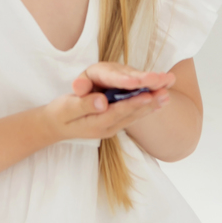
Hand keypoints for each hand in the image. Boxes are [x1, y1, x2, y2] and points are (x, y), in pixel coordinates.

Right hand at [44, 63, 175, 144]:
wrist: (55, 127)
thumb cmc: (59, 114)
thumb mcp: (66, 108)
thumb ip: (83, 105)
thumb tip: (101, 101)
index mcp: (96, 123)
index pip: (118, 112)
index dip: (133, 103)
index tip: (147, 95)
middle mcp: (107, 128)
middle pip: (131, 115)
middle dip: (149, 104)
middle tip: (166, 94)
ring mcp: (111, 128)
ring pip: (134, 117)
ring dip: (151, 107)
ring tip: (166, 97)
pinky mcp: (113, 124)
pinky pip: (131, 116)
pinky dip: (144, 108)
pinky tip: (155, 101)